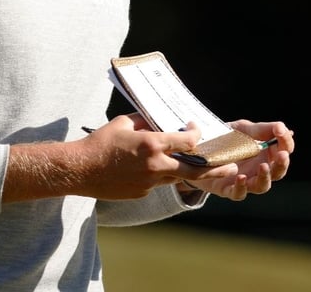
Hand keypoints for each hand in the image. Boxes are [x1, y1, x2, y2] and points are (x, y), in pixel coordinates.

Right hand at [75, 115, 237, 199]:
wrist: (79, 170)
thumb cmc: (100, 143)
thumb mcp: (124, 123)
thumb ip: (146, 120)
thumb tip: (159, 116)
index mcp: (152, 144)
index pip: (188, 141)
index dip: (196, 134)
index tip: (196, 129)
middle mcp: (155, 165)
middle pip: (194, 170)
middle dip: (215, 168)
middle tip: (232, 166)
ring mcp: (149, 183)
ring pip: (175, 177)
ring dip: (184, 171)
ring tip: (200, 167)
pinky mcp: (141, 194)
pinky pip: (157, 183)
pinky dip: (157, 175)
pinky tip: (142, 169)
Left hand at [184, 120, 293, 201]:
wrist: (198, 149)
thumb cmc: (226, 139)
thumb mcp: (244, 129)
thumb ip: (262, 129)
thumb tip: (282, 127)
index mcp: (267, 153)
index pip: (285, 149)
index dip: (286, 141)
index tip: (280, 131)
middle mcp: (259, 169)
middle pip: (279, 171)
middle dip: (282, 164)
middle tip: (282, 155)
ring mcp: (245, 180)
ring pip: (262, 186)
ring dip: (266, 177)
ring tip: (263, 166)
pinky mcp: (228, 189)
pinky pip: (239, 193)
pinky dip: (241, 188)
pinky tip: (240, 178)